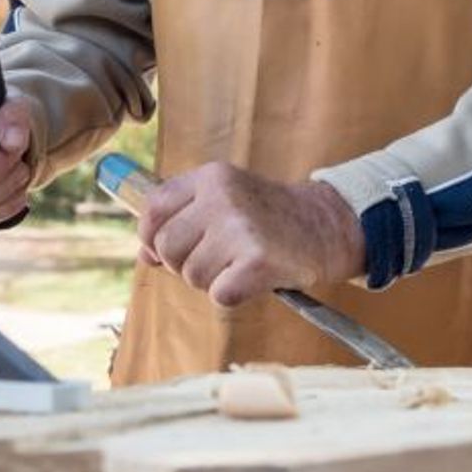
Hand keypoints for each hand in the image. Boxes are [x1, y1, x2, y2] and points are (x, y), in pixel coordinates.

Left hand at [137, 162, 365, 306]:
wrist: (327, 226)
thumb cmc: (269, 218)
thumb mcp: (225, 200)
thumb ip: (182, 219)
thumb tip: (144, 255)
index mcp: (211, 177)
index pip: (152, 209)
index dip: (151, 236)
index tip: (168, 247)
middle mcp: (222, 197)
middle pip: (167, 248)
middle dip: (183, 264)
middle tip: (215, 260)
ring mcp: (241, 228)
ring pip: (191, 275)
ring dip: (211, 280)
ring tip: (239, 264)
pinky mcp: (258, 261)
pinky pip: (219, 294)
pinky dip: (233, 294)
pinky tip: (252, 278)